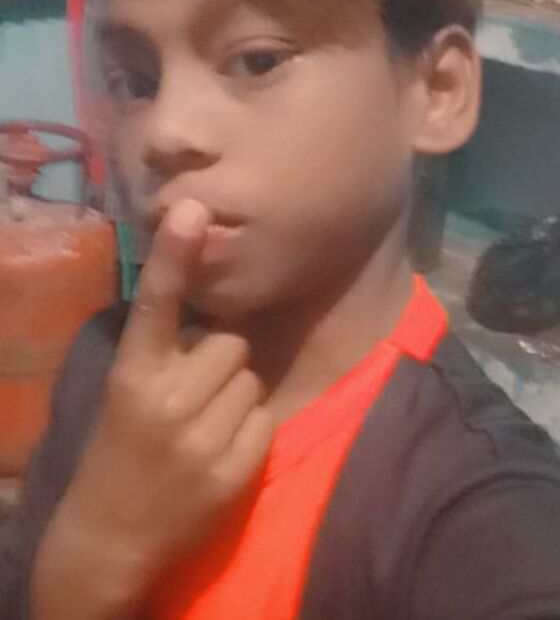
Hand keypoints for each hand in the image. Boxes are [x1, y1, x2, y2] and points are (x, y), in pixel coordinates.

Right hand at [33, 199, 273, 618]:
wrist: (111, 535)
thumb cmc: (121, 449)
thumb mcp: (127, 392)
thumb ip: (166, 352)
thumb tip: (217, 314)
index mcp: (133, 373)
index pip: (157, 304)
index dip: (176, 255)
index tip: (192, 207)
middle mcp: (167, 399)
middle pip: (232, 342)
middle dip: (220, 359)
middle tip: (195, 391)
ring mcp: (203, 437)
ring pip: (251, 377)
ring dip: (237, 393)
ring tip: (206, 423)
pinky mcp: (235, 469)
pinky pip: (264, 417)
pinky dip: (250, 429)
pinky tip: (221, 450)